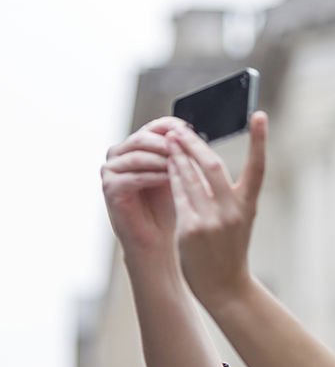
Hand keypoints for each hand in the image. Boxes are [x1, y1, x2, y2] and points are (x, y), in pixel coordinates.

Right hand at [102, 117, 188, 256]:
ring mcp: (112, 170)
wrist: (159, 239)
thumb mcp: (180, 175)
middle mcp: (121, 154)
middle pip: (143, 137)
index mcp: (138, 147)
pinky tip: (169, 179)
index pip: (154, 127)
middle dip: (168, 143)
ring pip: (137, 155)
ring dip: (162, 158)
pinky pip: (132, 176)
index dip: (173, 127)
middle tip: (187, 147)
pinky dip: (153, 176)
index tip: (192, 132)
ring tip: (182, 164)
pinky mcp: (110, 187)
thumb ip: (181, 154)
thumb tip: (192, 134)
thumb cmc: (171, 208)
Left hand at [165, 112, 267, 308]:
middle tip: (180, 129)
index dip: (260, 140)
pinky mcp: (191, 229)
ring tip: (168, 141)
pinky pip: (178, 196)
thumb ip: (225, 194)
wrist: (225, 287)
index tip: (259, 114)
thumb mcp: (237, 220)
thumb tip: (204, 163)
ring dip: (176, 156)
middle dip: (193, 144)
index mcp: (248, 206)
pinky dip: (171, 178)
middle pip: (213, 165)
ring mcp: (212, 220)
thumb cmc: (230, 250)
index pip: (258, 167)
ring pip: (190, 178)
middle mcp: (232, 210)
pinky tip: (164, 166)